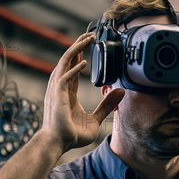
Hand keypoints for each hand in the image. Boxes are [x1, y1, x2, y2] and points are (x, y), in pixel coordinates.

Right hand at [41, 32, 124, 152]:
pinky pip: (65, 78)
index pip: (73, 68)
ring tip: (87, 39)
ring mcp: (57, 90)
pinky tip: (84, 62)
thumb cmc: (72, 135)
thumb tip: (122, 92)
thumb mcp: (96, 119)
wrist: (58, 144)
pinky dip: (73, 69)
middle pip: (68, 60)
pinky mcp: (57, 95)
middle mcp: (61, 88)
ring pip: (65, 63)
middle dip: (78, 46)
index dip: (80, 55)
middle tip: (90, 34)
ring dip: (76, 50)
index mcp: (67, 92)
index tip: (88, 44)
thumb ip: (107, 105)